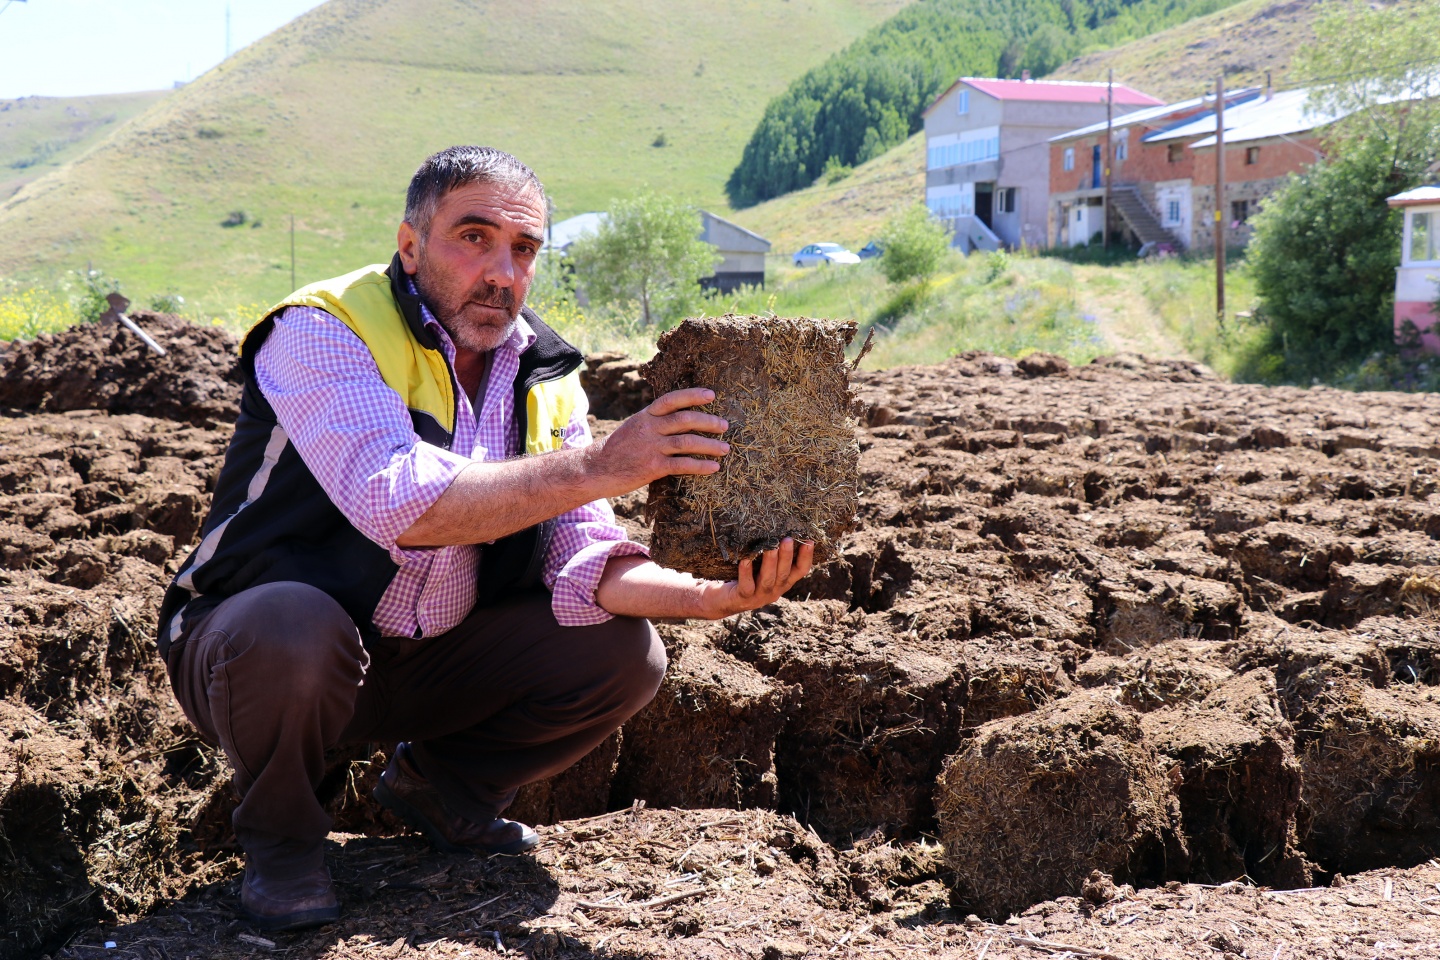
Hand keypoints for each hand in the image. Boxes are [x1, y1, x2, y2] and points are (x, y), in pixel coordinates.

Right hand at [587, 388, 730, 496]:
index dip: (693, 395)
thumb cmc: (617, 450)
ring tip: (726, 449)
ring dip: (710, 445)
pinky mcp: (653, 467)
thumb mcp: (633, 428)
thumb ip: (653, 422)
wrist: (595, 470)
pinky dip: (701, 466)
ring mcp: (651, 447)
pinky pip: (683, 464)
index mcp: (645, 416)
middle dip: (709, 421)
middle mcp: (650, 428)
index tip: (712, 395)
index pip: (672, 399)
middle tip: (725, 426)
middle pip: (685, 419)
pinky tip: (713, 467)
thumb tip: (678, 419)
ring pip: (688, 441)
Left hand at [696, 538, 814, 618]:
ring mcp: (758, 597)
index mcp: (782, 582)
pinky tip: (745, 561)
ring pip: (768, 580)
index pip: (800, 571)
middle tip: (787, 539)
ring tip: (770, 547)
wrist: (721, 600)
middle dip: (787, 556)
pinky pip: (746, 585)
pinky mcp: (742, 598)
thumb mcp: (760, 566)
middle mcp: (774, 591)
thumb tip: (778, 528)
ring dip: (770, 563)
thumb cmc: (743, 577)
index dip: (806, 557)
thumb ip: (771, 554)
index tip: (810, 541)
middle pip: (784, 574)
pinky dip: (746, 573)